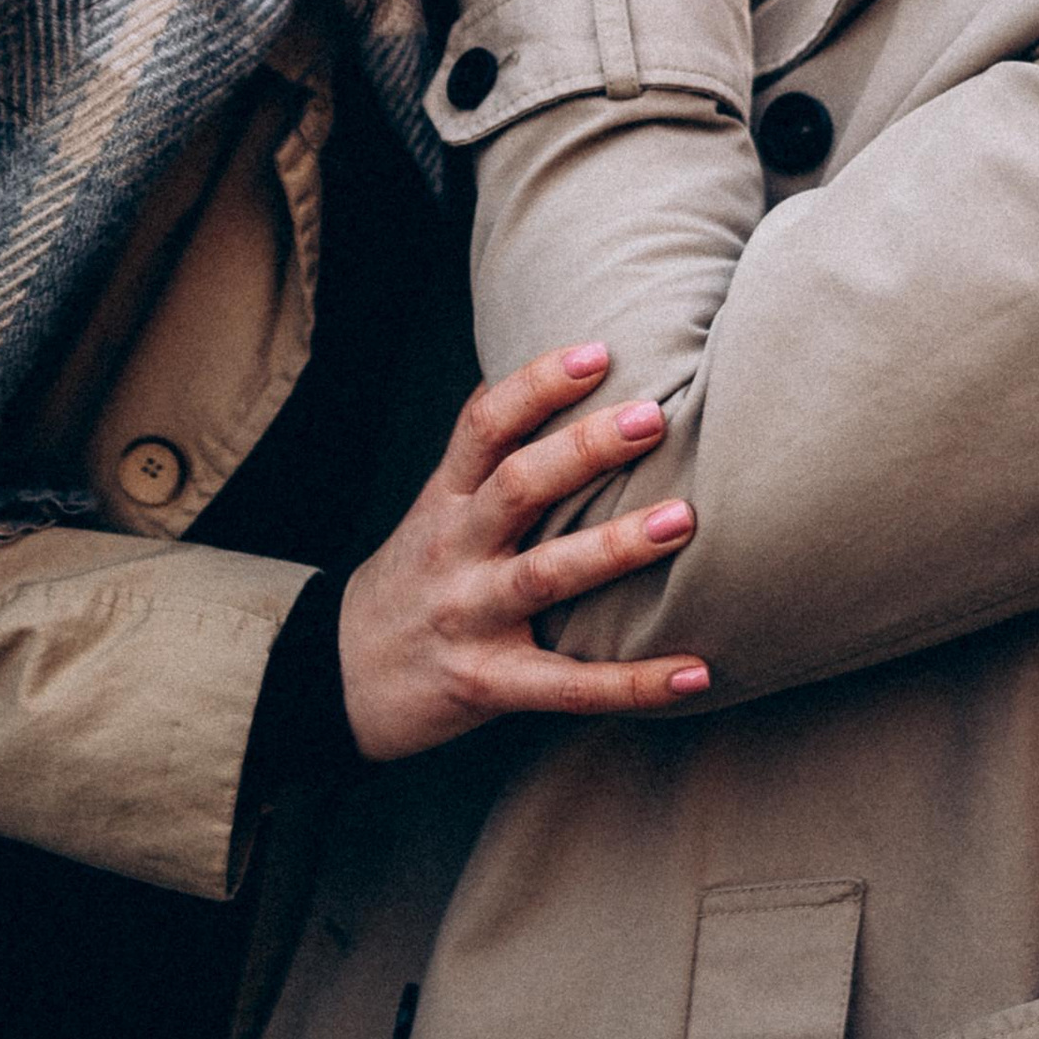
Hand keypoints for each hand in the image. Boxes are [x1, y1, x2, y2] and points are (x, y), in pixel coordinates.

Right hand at [338, 342, 708, 759]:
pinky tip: (697, 673)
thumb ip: (485, 459)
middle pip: (516, 487)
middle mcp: (455, 552)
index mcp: (445, 502)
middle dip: (584, 449)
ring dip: (616, 546)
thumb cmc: (414, 580)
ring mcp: (469, 618)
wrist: (342, 678)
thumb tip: (542, 372)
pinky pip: (568, 686)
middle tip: (652, 417)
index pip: (483, 426)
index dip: (536, 384)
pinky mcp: (488, 684)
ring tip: (684, 520)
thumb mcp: (434, 510)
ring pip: (544, 576)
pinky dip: (633, 683)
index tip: (599, 351)